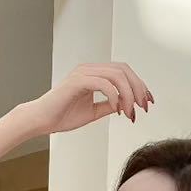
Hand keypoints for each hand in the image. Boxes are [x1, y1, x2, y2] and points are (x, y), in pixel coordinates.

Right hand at [36, 61, 152, 137]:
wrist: (42, 120)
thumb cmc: (62, 116)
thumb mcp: (93, 112)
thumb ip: (109, 105)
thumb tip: (125, 105)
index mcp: (94, 74)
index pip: (123, 72)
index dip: (139, 85)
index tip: (148, 102)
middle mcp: (90, 69)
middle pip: (123, 70)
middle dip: (138, 89)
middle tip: (143, 108)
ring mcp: (84, 73)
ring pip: (116, 75)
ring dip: (128, 95)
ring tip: (130, 112)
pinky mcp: (77, 81)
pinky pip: (103, 83)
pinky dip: (114, 96)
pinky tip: (117, 109)